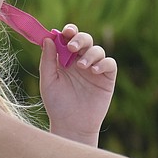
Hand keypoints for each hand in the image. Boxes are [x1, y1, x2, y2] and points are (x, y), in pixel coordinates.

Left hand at [39, 24, 116, 142]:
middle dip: (80, 39)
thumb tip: (48, 38)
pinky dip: (103, 63)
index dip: (68, 32)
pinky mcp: (107, 78)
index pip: (69, 39)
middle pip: (85, 40)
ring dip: (90, 54)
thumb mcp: (48, 81)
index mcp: (65, 59)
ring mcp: (94, 69)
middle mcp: (81, 61)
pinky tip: (94, 70)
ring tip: (82, 66)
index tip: (65, 33)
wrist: (72, 125)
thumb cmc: (57, 104)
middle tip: (73, 47)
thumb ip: (47, 60)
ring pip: (98, 50)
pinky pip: (110, 64)